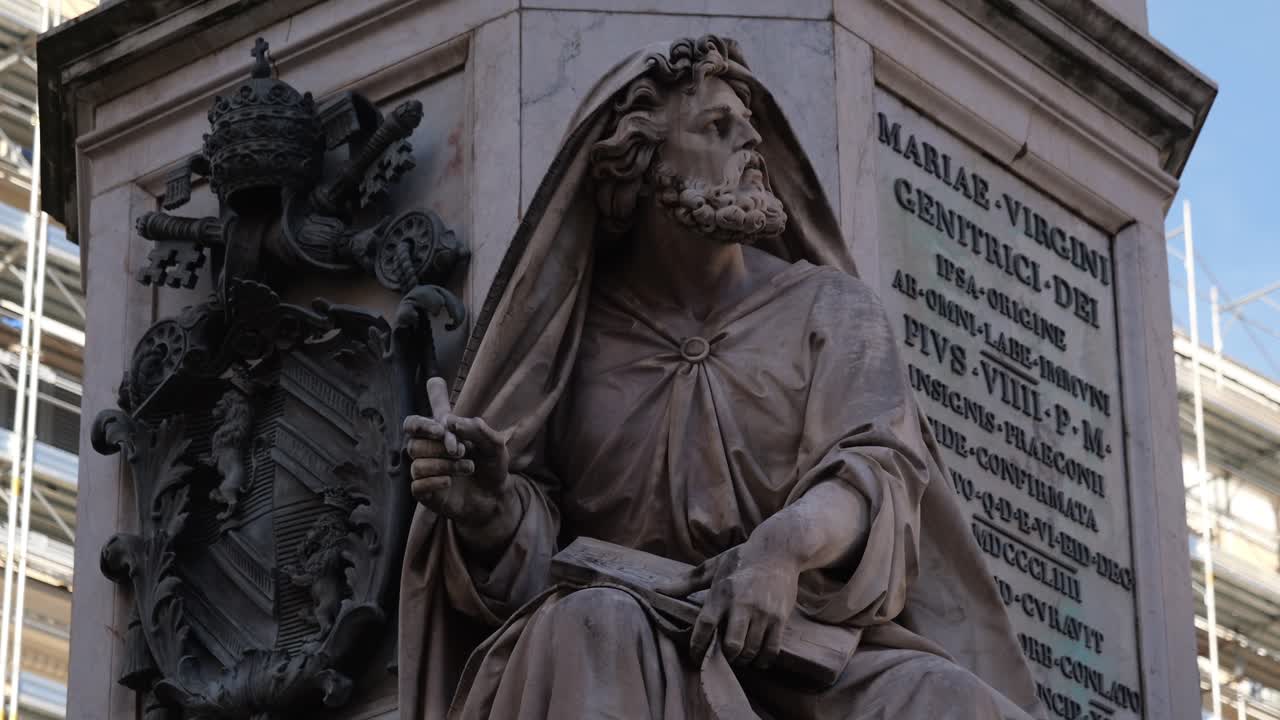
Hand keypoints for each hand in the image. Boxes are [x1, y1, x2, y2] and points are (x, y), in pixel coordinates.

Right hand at [403, 378, 511, 531]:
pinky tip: (449, 482)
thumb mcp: (493, 444)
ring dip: (444, 466)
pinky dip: (434, 482)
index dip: (421, 426)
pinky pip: (417, 486)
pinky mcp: (427, 495)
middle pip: (414, 445)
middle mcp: (427, 455)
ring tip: (468, 467)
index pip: (413, 424)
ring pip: (417, 466)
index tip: (441, 431)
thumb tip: (449, 421)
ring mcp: (426, 475)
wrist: (496, 495)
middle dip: (439, 448)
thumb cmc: (492, 466)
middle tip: (462, 452)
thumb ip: (476, 429)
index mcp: (438, 436)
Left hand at [657, 539, 800, 668]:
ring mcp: (763, 612)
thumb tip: (657, 590)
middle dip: (725, 657)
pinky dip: (762, 660)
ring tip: (739, 656)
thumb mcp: (712, 567)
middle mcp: (742, 604)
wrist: (778, 550)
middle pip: (731, 646)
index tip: (695, 656)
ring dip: (743, 660)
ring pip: (751, 650)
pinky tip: (757, 657)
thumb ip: (686, 582)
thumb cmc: (740, 559)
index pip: (705, 626)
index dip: (698, 645)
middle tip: (722, 657)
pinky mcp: (780, 618)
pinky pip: (771, 650)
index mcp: (722, 592)